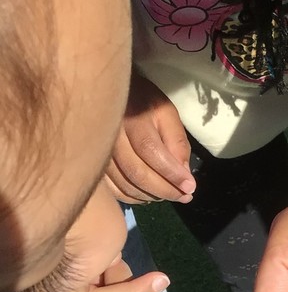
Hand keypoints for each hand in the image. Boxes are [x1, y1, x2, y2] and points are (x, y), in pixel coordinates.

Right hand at [106, 73, 195, 203]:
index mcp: (132, 118)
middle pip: (137, 172)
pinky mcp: (93, 162)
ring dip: (150, 195)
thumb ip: (177, 143)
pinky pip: (111, 188)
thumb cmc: (143, 102)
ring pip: (124, 183)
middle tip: (184, 197)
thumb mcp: (167, 114)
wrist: (107, 94)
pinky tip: (147, 195)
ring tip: (169, 195)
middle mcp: (111, 135)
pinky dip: (132, 197)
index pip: (151, 151)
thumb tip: (184, 176)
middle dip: (164, 190)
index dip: (171, 173)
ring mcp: (98, 150)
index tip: (190, 188)